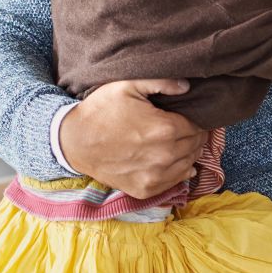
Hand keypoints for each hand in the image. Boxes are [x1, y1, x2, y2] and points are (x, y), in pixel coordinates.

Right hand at [57, 78, 204, 199]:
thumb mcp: (128, 85)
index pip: (197, 127)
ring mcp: (155, 176)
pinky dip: (178, 171)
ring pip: (189, 164)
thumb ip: (162, 82)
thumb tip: (188, 86)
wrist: (73, 142)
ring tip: (178, 143)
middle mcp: (164, 156)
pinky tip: (170, 160)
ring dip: (188, 153)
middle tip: (184, 129)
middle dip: (194, 136)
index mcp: (164, 129)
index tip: (189, 117)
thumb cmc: (101, 111)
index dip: (196, 120)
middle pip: (195, 146)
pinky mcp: (145, 190)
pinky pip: (176, 181)